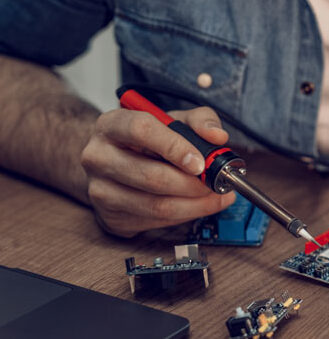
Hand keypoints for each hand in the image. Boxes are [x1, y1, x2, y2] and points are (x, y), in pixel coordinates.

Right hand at [80, 106, 236, 236]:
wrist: (115, 162)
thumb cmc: (149, 139)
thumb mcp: (174, 120)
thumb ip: (200, 120)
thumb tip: (217, 136)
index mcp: (112, 124)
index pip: (141, 130)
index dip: (174, 147)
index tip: (200, 162)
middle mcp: (98, 156)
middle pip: (151, 176)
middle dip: (193, 184)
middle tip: (217, 184)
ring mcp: (100, 189)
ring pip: (155, 204)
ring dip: (194, 204)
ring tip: (215, 197)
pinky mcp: (110, 216)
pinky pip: (154, 221)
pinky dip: (184, 216)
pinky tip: (197, 206)